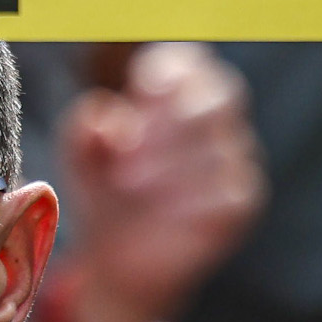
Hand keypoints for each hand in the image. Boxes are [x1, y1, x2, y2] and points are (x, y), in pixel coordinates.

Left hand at [50, 41, 265, 321]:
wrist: (117, 259)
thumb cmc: (103, 191)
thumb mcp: (79, 157)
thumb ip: (84, 127)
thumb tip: (112, 121)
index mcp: (176, 94)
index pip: (190, 63)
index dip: (167, 73)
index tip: (139, 96)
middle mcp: (214, 120)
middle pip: (218, 97)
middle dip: (168, 125)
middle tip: (125, 160)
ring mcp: (235, 160)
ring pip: (219, 148)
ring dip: (167, 167)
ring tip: (128, 186)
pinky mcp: (242, 202)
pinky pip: (228, 191)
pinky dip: (188, 201)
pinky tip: (161, 213)